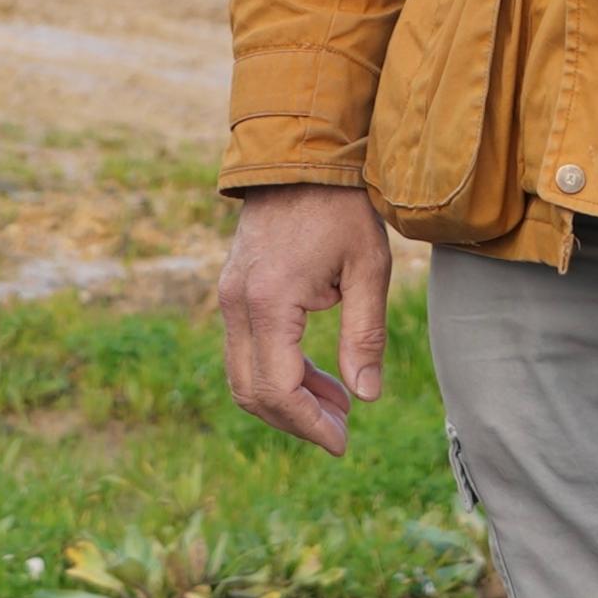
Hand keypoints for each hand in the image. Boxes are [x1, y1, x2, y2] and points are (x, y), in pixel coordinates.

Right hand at [215, 184, 392, 456]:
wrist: (300, 156)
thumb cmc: (341, 208)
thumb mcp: (368, 268)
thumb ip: (365, 336)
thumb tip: (366, 398)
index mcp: (270, 301)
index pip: (279, 389)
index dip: (310, 425)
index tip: (343, 442)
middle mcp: (238, 304)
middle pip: (252, 392)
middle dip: (296, 421)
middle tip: (342, 430)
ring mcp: (229, 297)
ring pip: (242, 376)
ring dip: (286, 401)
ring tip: (337, 404)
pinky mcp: (232, 291)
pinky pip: (244, 351)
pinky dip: (276, 374)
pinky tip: (316, 377)